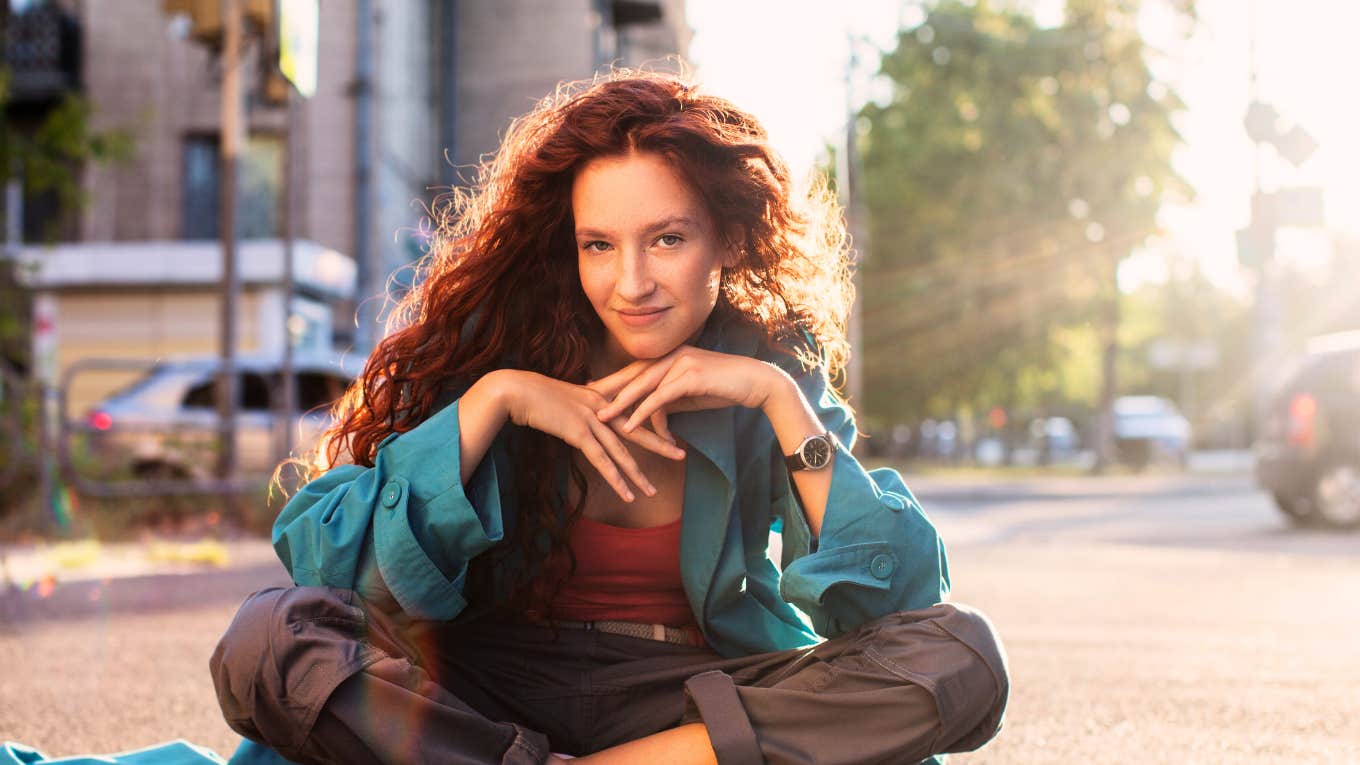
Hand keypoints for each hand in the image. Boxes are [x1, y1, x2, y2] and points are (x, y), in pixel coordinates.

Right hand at [500, 370, 682, 502]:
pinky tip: (627, 494)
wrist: (515, 390)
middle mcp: (601, 407)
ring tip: (652, 492)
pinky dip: (616, 479)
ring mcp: (591, 419)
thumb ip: (577, 408)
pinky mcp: (579, 432)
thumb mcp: (562, 398)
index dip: (651, 417)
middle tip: (681, 455)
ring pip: (621, 451)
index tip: (669, 428)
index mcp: (599, 396)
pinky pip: (602, 461)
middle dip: (660, 444)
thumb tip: (583, 416)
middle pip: (636, 429)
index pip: (632, 407)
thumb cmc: (533, 394)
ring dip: (638, 474)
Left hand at [592, 346, 782, 433]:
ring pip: (643, 385)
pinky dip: (643, 413)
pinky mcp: (690, 376)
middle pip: (632, 374)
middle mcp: (673, 355)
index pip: (636, 369)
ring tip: (602, 418)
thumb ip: (669, 399)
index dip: (614, 380)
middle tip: (585, 401)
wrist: (756, 383)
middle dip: (608, 389)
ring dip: (620, 403)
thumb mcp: (690, 394)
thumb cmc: (725, 388)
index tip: (592, 391)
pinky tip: (630, 427)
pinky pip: (660, 397)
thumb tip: (651, 414)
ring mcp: (681, 363)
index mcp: (671, 356)